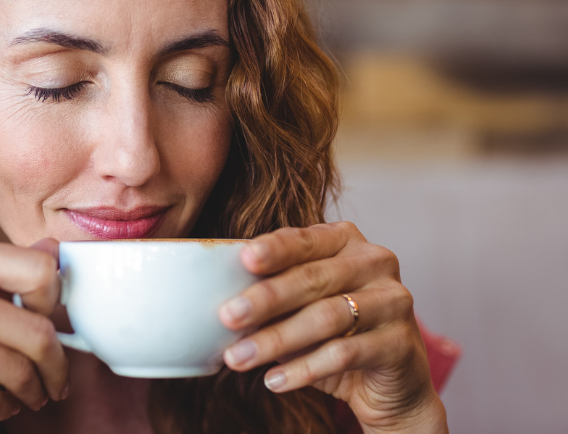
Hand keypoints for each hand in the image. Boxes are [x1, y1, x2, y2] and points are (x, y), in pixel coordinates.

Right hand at [0, 235, 68, 433]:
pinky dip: (4, 408)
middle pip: (37, 329)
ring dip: (34, 391)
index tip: (53, 322)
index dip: (57, 302)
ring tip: (30, 396)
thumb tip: (53, 251)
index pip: (38, 269)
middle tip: (57, 380)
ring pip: (19, 369)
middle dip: (57, 364)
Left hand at [218, 222, 447, 432]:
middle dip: (265, 299)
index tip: (244, 258)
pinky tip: (273, 380)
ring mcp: (393, 301)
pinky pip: (344, 354)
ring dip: (276, 339)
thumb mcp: (301, 306)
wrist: (389, 382)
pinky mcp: (400, 343)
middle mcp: (374, 262)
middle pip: (313, 278)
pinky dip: (304, 369)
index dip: (275, 249)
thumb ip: (272, 294)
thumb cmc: (335, 332)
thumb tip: (222, 302)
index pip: (305, 240)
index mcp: (345, 240)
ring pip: (326, 317)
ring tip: (238, 358)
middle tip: (226, 317)